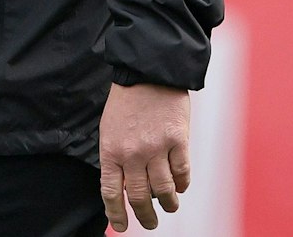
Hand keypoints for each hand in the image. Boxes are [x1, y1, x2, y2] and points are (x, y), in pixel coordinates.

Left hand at [99, 82, 190, 231]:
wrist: (149, 71)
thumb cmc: (127, 101)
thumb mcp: (110, 130)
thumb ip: (116, 158)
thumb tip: (124, 186)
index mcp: (112, 151)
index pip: (112, 193)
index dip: (117, 214)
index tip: (122, 226)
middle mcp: (133, 153)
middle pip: (140, 196)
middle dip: (145, 216)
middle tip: (150, 223)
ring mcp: (157, 147)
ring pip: (164, 189)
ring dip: (168, 204)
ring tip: (170, 207)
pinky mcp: (178, 139)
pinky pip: (182, 172)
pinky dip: (182, 184)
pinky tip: (181, 186)